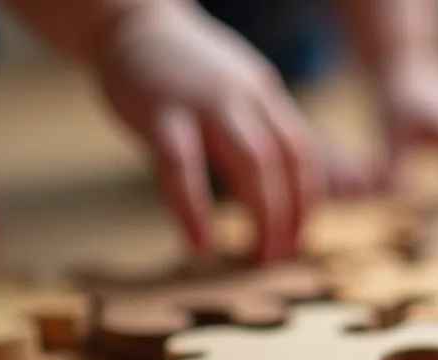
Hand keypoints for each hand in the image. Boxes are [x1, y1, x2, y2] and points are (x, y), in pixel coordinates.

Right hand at [90, 2, 321, 260]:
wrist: (130, 22)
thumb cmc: (181, 70)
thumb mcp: (234, 90)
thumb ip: (257, 130)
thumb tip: (280, 189)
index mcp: (264, 94)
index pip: (304, 154)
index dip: (308, 201)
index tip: (300, 238)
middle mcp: (243, 96)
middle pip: (284, 162)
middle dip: (289, 217)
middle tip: (279, 258)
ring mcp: (202, 102)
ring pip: (252, 163)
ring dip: (263, 215)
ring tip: (257, 257)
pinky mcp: (157, 113)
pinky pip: (181, 166)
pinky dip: (194, 208)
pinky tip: (200, 244)